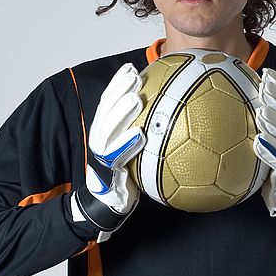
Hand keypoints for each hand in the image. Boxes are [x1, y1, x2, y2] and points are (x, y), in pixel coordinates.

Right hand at [71, 63, 145, 241]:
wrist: (107, 206)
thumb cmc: (125, 178)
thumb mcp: (134, 154)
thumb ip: (145, 135)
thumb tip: (173, 118)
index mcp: (106, 133)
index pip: (109, 104)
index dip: (118, 85)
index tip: (132, 69)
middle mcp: (101, 141)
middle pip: (106, 110)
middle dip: (118, 90)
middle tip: (134, 75)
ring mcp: (102, 156)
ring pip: (108, 128)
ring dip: (121, 112)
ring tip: (135, 98)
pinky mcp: (107, 171)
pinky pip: (116, 155)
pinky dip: (126, 143)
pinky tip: (140, 134)